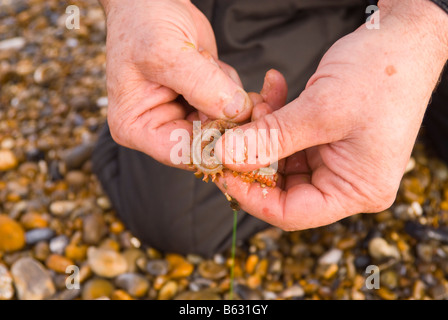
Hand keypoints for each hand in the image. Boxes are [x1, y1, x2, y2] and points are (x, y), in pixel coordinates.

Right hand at [99, 0, 252, 166]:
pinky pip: (230, 107)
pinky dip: (232, 88)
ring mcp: (182, 115)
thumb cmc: (142, 23)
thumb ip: (202, 86)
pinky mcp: (201, 101)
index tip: (240, 124)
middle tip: (244, 96)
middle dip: (228, 119)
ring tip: (208, 63)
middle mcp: (159, 127)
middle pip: (206, 142)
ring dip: (230, 98)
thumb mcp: (166, 53)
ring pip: (224, 125)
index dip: (214, 144)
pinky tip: (213, 64)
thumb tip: (238, 112)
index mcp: (136, 126)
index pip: (181, 153)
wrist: (151, 0)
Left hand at [214, 0, 447, 229]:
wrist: (404, 37)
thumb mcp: (322, 110)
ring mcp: (335, 159)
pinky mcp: (325, 137)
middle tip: (229, 135)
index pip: (293, 213)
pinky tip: (271, 90)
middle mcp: (345, 180)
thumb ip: (271, 137)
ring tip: (256, 103)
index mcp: (356, 189)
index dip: (252, 196)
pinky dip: (274, 117)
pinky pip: (288, 136)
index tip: (223, 171)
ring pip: (280, 158)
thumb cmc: (383, 74)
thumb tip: (226, 156)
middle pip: (282, 187)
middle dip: (252, 158)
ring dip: (261, 131)